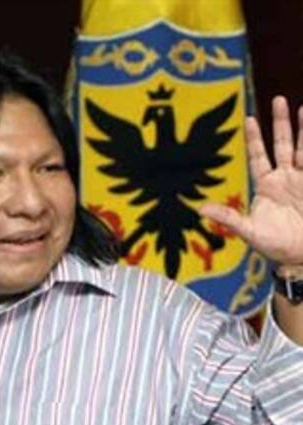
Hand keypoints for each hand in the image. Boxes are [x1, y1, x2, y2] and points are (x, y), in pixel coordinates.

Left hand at [199, 96, 302, 265]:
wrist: (302, 257)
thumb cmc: (275, 246)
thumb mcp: (249, 231)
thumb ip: (227, 218)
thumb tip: (200, 209)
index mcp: (266, 186)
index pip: (258, 155)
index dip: (254, 138)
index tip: (249, 118)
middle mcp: (284, 178)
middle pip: (282, 144)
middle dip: (280, 123)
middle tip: (278, 99)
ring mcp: (302, 180)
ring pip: (301, 148)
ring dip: (302, 128)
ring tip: (302, 107)